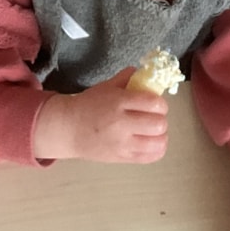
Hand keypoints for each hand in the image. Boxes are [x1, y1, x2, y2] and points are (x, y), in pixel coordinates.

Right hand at [32, 69, 168, 162]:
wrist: (68, 129)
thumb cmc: (88, 105)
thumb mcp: (105, 87)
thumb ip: (126, 79)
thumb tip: (145, 72)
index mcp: (118, 102)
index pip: (153, 103)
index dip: (161, 104)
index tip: (156, 104)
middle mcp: (121, 124)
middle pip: (158, 124)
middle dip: (161, 119)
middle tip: (154, 117)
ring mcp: (121, 144)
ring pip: (157, 143)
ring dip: (161, 136)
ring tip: (154, 131)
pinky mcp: (121, 158)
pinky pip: (150, 157)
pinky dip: (157, 150)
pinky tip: (152, 143)